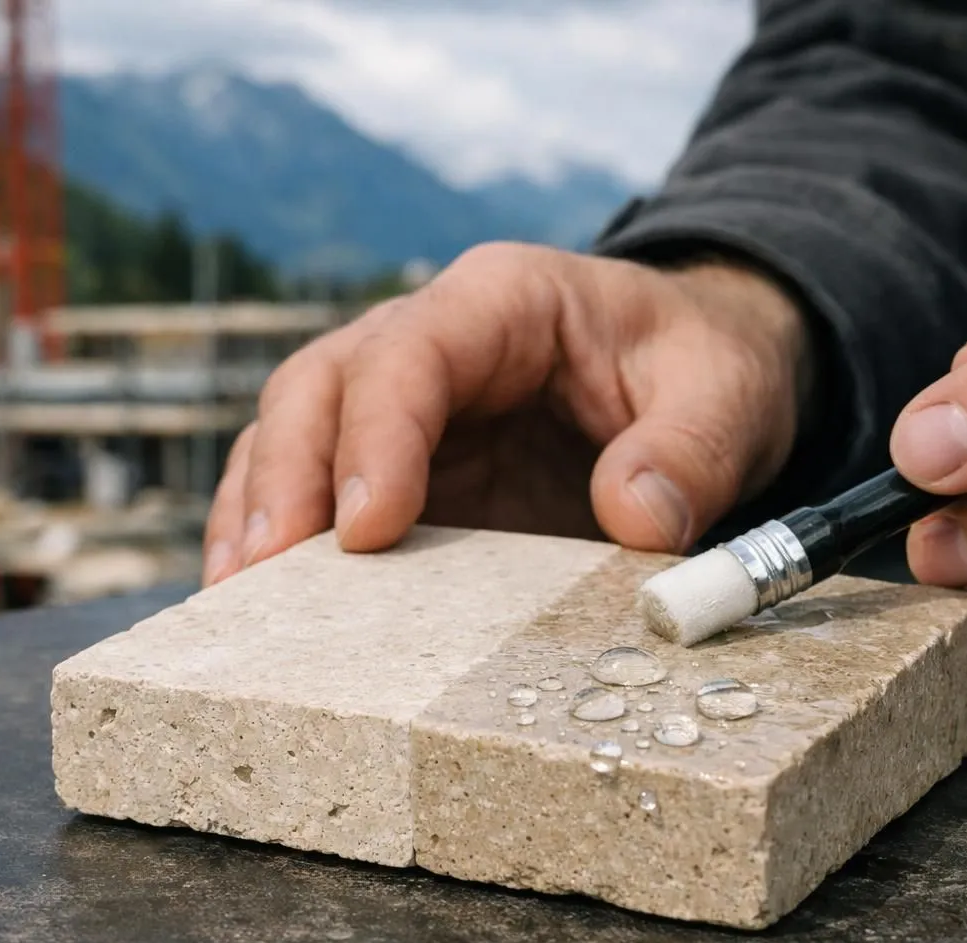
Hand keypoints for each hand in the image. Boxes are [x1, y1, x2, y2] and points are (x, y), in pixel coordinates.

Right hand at [202, 243, 806, 585]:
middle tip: (263, 579)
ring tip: (237, 610)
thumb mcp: (728, 393)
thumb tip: (634, 520)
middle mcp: (433, 345)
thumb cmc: (705, 367)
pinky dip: (282, 548)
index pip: (409, 352)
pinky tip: (264, 617)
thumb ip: (692, 450)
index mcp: (503, 303)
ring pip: (292, 439)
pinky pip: (317, 498)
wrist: (697, 373)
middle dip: (283, 480)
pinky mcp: (404, 473)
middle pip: (319, 389)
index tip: (370, 528)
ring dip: (258, 518)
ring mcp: (404, 410)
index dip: (376, 434)